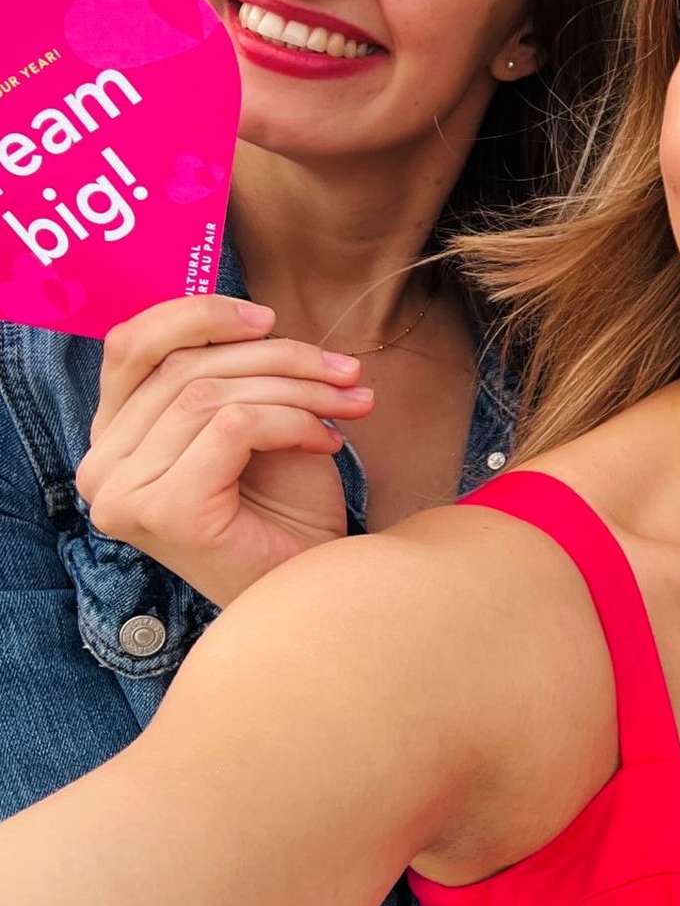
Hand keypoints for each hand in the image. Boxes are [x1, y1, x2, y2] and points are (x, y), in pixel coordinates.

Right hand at [76, 296, 371, 605]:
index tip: (268, 317)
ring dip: (299, 390)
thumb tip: (257, 316)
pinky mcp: (164, 511)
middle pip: (185, 367)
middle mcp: (102, 466)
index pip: (131, 346)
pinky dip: (294, 422)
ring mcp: (124, 492)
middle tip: (348, 370)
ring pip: (212, 395)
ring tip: (351, 405)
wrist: (314, 588)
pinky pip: (235, 426)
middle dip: (280, 358)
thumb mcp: (253, 424)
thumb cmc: (285, 510)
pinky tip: (328, 444)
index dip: (198, 316)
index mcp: (113, 438)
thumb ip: (231, 374)